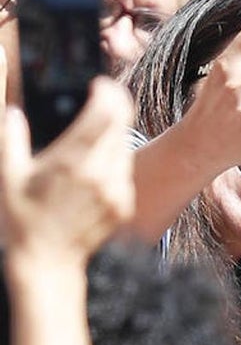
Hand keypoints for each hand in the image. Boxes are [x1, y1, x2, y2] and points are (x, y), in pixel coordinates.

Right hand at [0, 76, 135, 267]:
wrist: (48, 261)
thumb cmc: (23, 218)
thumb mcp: (9, 177)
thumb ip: (11, 139)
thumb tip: (13, 113)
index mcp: (72, 162)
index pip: (105, 113)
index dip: (108, 92)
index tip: (100, 84)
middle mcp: (100, 173)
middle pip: (122, 124)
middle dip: (115, 105)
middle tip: (104, 97)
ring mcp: (116, 189)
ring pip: (125, 146)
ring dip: (115, 133)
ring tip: (91, 137)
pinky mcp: (125, 202)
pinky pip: (126, 170)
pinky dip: (115, 161)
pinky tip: (95, 167)